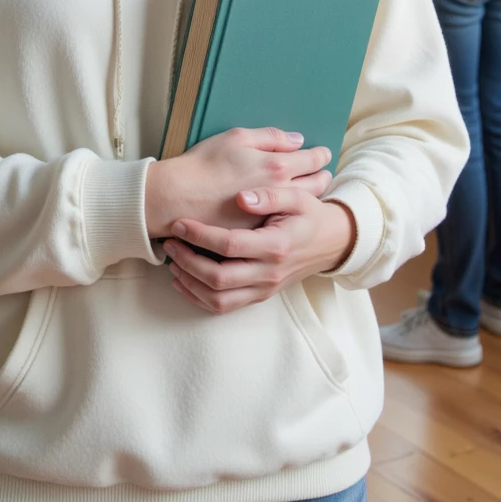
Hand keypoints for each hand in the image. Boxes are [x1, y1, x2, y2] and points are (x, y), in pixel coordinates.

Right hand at [145, 128, 333, 240]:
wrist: (176, 199)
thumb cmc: (204, 164)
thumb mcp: (236, 137)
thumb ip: (271, 137)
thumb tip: (297, 140)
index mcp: (275, 167)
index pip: (310, 161)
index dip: (320, 155)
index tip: (325, 152)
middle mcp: (278, 195)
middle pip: (313, 187)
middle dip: (323, 178)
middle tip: (327, 173)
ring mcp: (269, 218)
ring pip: (301, 208)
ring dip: (312, 198)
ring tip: (314, 192)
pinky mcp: (256, 234)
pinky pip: (282, 223)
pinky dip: (291, 216)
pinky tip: (290, 210)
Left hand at [163, 193, 355, 313]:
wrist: (332, 242)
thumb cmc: (310, 215)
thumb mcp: (298, 197)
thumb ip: (271, 195)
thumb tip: (241, 196)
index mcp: (276, 246)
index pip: (230, 245)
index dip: (200, 235)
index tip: (179, 223)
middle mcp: (269, 273)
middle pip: (219, 278)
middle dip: (187, 261)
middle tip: (169, 243)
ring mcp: (264, 288)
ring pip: (219, 299)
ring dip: (190, 283)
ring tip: (172, 263)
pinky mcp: (260, 295)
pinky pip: (225, 306)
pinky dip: (199, 298)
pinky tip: (183, 281)